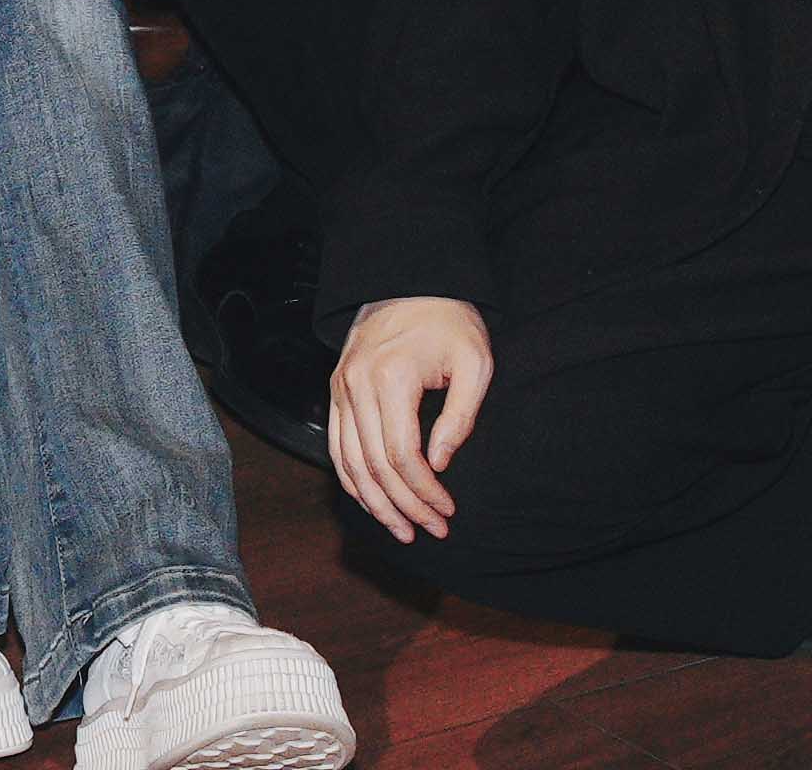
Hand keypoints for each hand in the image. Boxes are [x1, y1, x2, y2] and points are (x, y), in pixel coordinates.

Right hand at [325, 295, 489, 546]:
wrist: (412, 281)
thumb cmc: (450, 322)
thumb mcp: (475, 363)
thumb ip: (460, 417)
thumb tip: (438, 465)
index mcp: (390, 376)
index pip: (401, 454)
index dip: (424, 492)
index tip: (449, 511)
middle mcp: (356, 383)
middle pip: (373, 465)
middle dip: (404, 506)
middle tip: (432, 531)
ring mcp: (341, 386)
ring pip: (348, 461)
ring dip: (375, 503)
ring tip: (403, 530)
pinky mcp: (336, 389)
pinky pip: (336, 445)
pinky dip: (351, 479)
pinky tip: (373, 502)